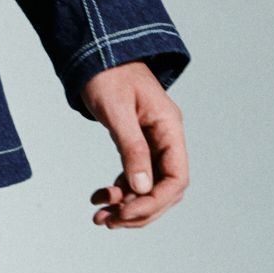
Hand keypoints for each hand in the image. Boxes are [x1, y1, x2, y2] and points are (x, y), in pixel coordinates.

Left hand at [78, 61, 188, 229]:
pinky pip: (135, 177)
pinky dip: (118, 191)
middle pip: (165, 190)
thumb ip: (131, 148)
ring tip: (98, 216)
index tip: (125, 212)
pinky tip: (98, 197)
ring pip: (149, 188)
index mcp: (169, 128)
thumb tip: (142, 188)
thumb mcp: (117, 111)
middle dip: (138, 211)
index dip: (155, 202)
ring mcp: (153, 142)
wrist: (96, 51)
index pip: (177, 178)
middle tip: (107, 221)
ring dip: (126, 206)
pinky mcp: (137, 144)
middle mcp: (166, 138)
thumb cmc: (106, 74)